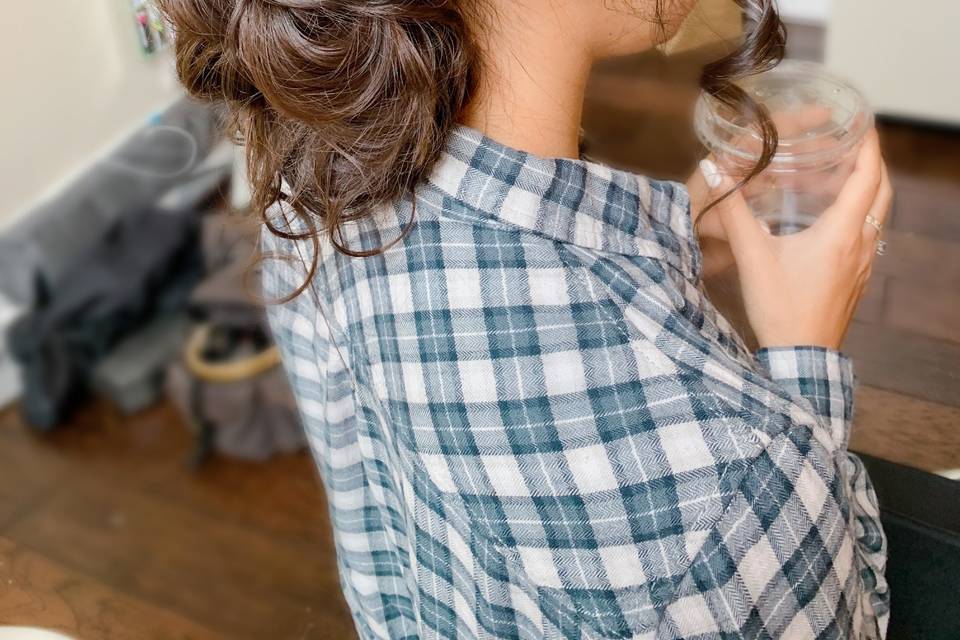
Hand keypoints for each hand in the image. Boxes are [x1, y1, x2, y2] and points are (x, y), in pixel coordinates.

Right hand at [696, 128, 891, 349]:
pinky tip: (832, 218)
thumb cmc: (781, 309)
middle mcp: (861, 243)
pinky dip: (859, 214)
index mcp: (841, 232)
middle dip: (871, 162)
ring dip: (866, 189)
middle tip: (852, 144)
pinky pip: (868, 234)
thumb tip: (716, 173)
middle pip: (881, 191)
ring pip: (877, 214)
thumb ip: (734, 213)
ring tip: (840, 175)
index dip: (868, 145)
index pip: (867, 176)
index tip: (862, 122)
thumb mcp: (752, 258)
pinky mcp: (857, 278)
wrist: (800, 356)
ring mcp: (863, 263)